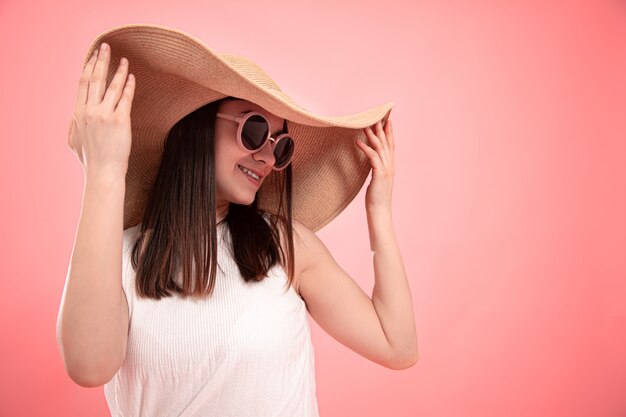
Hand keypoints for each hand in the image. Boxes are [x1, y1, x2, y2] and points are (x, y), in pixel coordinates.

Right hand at [67, 42, 135, 176]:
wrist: (103, 172)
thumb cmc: (90, 160)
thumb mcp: (73, 141)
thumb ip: (73, 125)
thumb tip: (74, 117)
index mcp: (78, 113)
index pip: (83, 83)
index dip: (88, 67)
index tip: (93, 55)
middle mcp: (90, 111)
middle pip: (95, 78)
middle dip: (101, 60)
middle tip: (106, 46)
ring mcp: (105, 115)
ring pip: (112, 86)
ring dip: (119, 70)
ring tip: (124, 60)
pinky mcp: (120, 121)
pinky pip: (125, 98)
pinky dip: (129, 86)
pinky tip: (132, 77)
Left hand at [356, 117, 394, 212]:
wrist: (380, 211)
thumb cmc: (377, 198)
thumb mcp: (377, 180)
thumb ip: (376, 169)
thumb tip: (371, 161)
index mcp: (391, 166)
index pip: (391, 145)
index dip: (390, 131)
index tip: (387, 119)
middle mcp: (390, 166)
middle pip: (387, 142)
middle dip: (382, 128)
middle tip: (377, 115)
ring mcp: (386, 170)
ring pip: (380, 147)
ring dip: (372, 135)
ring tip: (364, 125)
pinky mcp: (380, 174)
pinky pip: (372, 157)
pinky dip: (365, 148)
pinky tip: (357, 142)